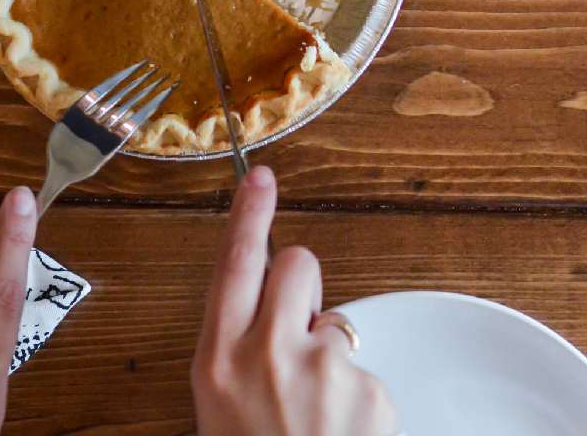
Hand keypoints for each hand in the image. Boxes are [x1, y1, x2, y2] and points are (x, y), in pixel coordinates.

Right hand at [192, 166, 397, 435]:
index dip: (249, 213)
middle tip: (296, 327)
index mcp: (218, 360)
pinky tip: (341, 430)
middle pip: (296, 263)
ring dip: (328, 352)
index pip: (234, 263)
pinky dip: (357, 394)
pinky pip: (364, 368)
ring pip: (335, 321)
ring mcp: (322, 369)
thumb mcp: (218, 407)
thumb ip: (238, 351)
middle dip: (299, 282)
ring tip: (314, 410)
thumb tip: (264, 315)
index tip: (259, 176)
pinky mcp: (369, 388)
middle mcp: (267, 354)